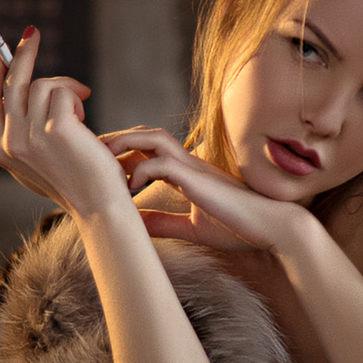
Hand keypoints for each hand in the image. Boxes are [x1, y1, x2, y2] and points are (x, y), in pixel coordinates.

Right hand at [0, 28, 126, 213]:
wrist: (98, 205)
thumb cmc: (73, 180)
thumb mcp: (35, 158)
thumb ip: (20, 129)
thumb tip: (16, 85)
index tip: (0, 51)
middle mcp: (9, 142)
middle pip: (10, 81)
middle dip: (22, 52)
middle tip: (32, 33)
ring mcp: (31, 135)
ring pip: (42, 85)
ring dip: (65, 89)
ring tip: (80, 112)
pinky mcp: (57, 128)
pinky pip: (64, 92)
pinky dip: (77, 98)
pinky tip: (86, 122)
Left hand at [102, 128, 310, 252]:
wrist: (272, 228)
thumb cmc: (239, 228)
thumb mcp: (191, 227)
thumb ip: (164, 222)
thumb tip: (135, 224)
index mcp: (187, 172)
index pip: (148, 150)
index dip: (123, 153)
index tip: (101, 168)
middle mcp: (188, 163)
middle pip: (145, 135)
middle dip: (115, 141)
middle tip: (90, 156)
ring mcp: (193, 167)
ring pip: (151, 138)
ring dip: (123, 145)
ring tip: (103, 163)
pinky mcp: (197, 178)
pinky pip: (161, 164)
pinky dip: (140, 173)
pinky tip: (131, 190)